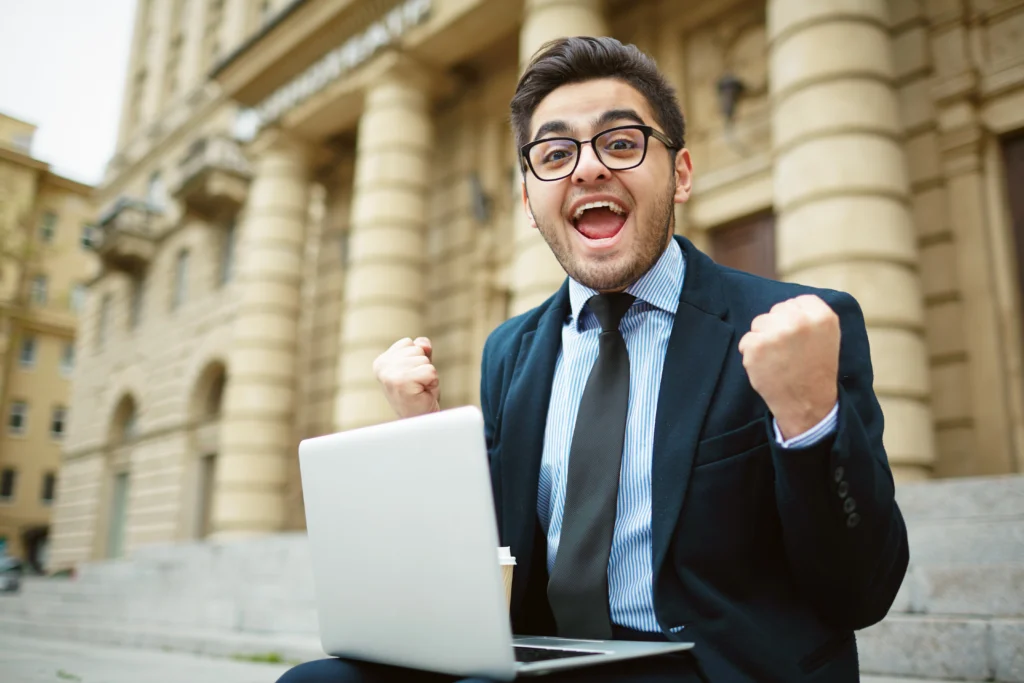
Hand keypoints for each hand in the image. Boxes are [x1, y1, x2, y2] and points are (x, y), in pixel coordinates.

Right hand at [373, 337, 440, 418]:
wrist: (420, 419)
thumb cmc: (420, 393)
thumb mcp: (419, 365)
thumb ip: (420, 349)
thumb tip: (423, 344)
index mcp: (381, 362)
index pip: (408, 343)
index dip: (417, 359)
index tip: (412, 377)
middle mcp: (382, 367)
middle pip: (416, 349)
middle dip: (423, 366)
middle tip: (418, 384)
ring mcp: (390, 375)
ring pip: (424, 359)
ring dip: (428, 375)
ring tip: (420, 388)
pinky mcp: (402, 382)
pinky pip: (430, 371)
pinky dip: (432, 382)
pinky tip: (423, 392)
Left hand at [738, 295, 839, 439]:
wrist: (807, 403)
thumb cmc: (815, 369)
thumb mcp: (826, 336)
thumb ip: (810, 316)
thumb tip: (786, 305)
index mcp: (821, 315)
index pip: (796, 302)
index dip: (794, 319)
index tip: (799, 337)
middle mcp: (799, 320)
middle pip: (776, 311)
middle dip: (778, 327)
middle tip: (788, 351)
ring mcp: (776, 333)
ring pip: (759, 323)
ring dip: (763, 339)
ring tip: (778, 358)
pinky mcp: (756, 346)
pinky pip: (747, 340)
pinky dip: (752, 353)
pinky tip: (767, 366)